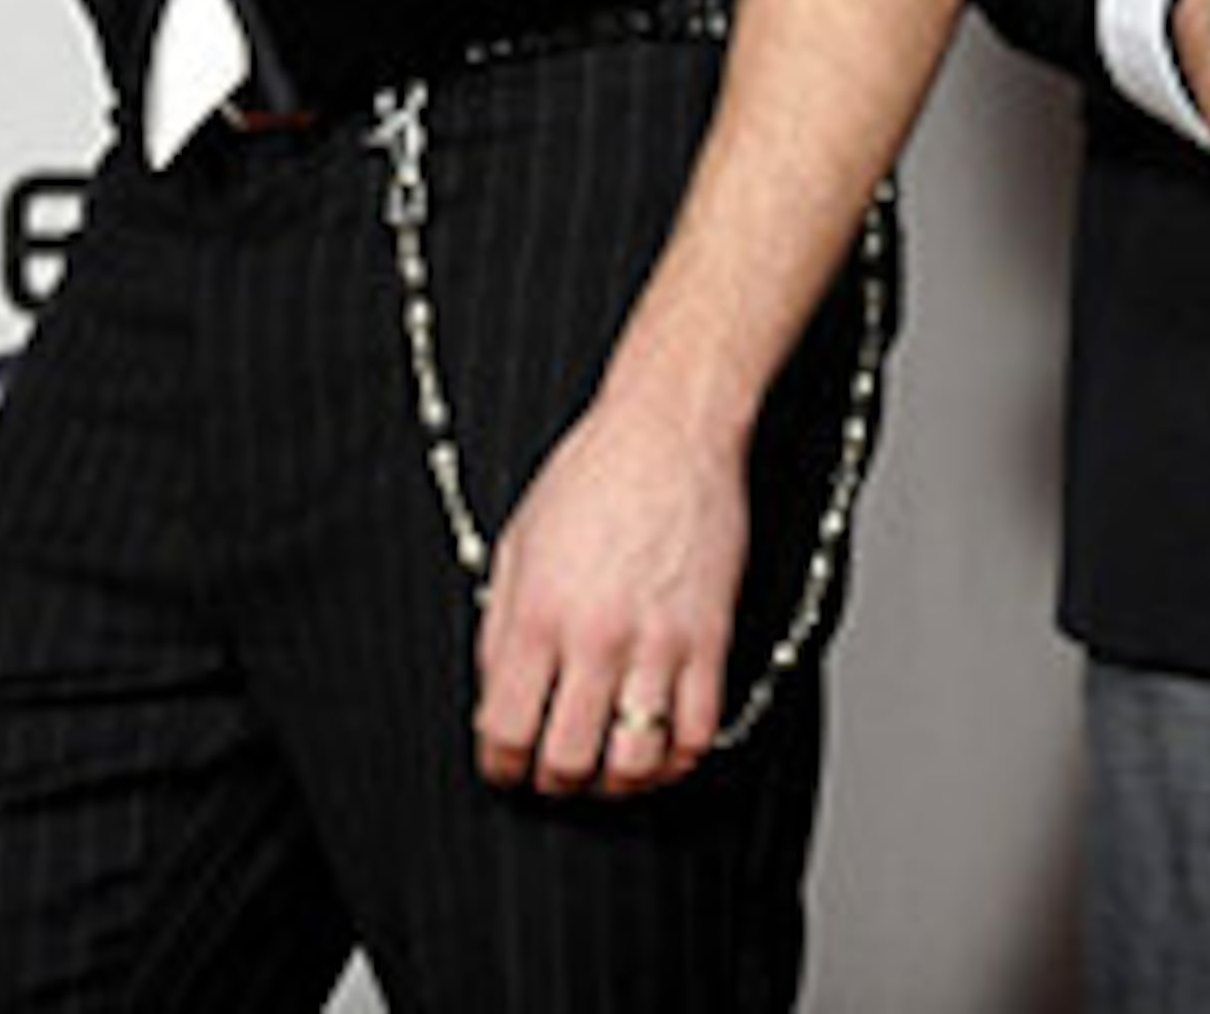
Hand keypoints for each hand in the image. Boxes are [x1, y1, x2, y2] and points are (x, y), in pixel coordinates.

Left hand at [471, 387, 747, 798]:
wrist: (671, 429)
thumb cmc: (592, 477)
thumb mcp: (518, 548)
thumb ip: (499, 632)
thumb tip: (497, 702)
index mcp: (538, 616)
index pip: (505, 734)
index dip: (500, 767)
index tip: (507, 763)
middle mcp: (596, 637)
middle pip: (567, 763)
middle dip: (553, 780)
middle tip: (555, 765)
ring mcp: (659, 641)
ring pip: (635, 763)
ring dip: (615, 781)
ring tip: (607, 764)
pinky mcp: (712, 636)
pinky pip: (698, 732)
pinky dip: (676, 760)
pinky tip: (660, 746)